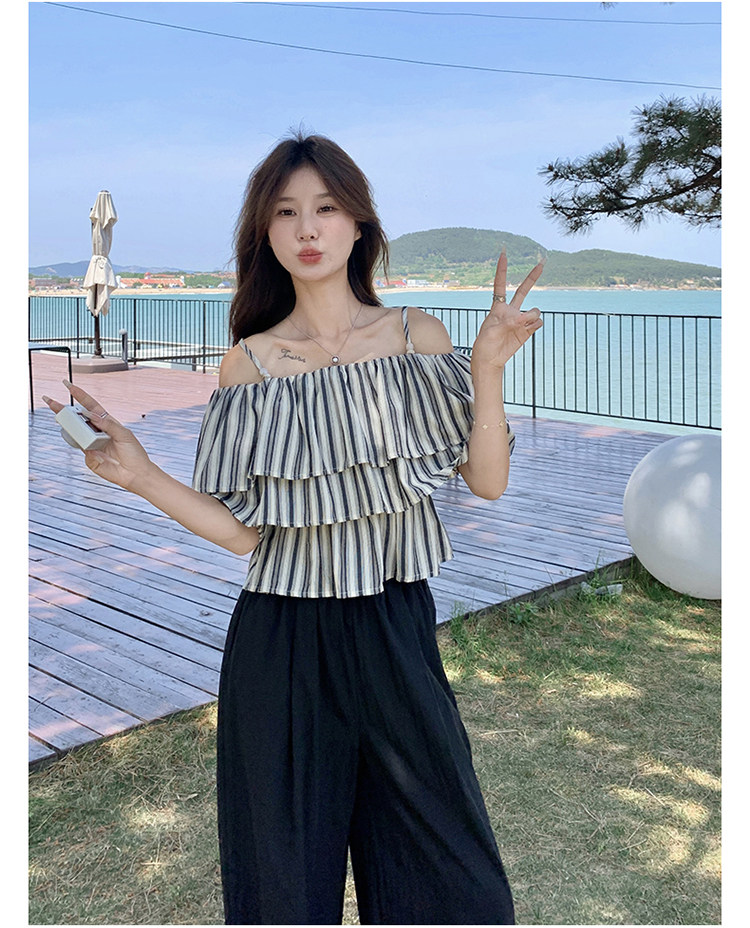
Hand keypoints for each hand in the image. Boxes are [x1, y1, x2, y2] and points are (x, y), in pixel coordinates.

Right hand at [43, 381, 153, 490]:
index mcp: (107, 423)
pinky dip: (89, 449)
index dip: (80, 396)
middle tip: (52, 402)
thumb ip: (108, 424)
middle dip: (64, 410)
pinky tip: (100, 454)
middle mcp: (97, 432)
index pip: (91, 406)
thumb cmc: (134, 453)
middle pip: (78, 419)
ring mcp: (92, 444)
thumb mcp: (124, 434)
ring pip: (76, 433)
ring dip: (71, 427)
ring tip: (67, 422)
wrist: (135, 474)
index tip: (68, 386)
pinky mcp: (89, 457)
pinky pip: (83, 450)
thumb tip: (91, 415)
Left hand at [471, 250, 543, 370]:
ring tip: (520, 325)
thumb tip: (525, 318)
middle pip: (523, 290)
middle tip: (543, 261)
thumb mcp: (491, 332)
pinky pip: (538, 322)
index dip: (502, 269)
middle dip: (533, 276)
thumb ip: (508, 322)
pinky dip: (534, 325)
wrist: (490, 361)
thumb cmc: (485, 345)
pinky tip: (526, 330)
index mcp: (497, 308)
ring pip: (534, 310)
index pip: (500, 285)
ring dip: (531, 315)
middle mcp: (511, 311)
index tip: (503, 253)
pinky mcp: (528, 330)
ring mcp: (521, 320)